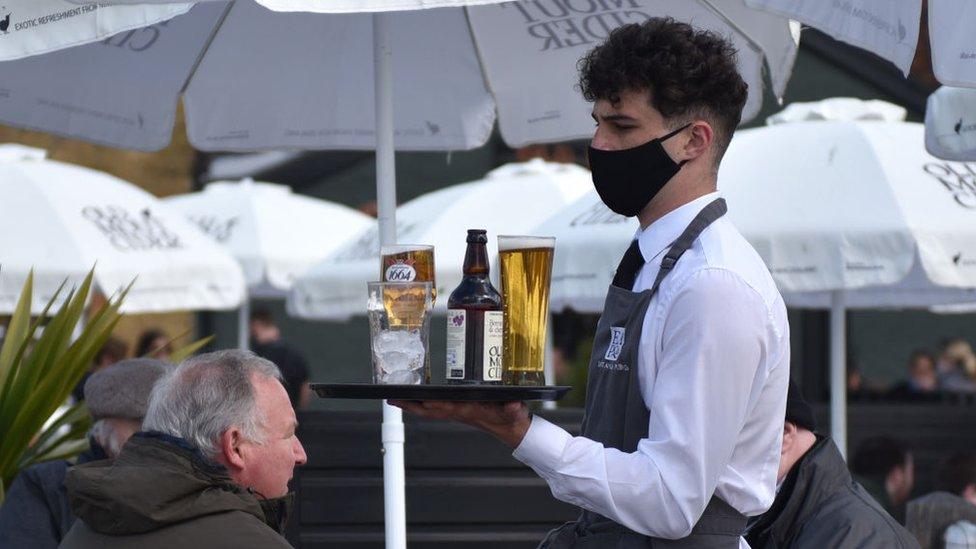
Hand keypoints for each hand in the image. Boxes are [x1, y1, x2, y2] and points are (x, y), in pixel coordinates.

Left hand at [389, 400, 531, 447]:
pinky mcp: (455, 410)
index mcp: (469, 411)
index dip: (433, 405)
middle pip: (429, 411)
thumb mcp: (515, 412)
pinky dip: (420, 405)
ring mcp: (455, 412)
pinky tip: (412, 400)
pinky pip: (433, 409)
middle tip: (392, 399)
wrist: (510, 429)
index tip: (421, 400)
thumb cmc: (511, 418)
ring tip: (394, 398)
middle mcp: (458, 412)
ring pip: (428, 410)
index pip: (448, 408)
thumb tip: (514, 405)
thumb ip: (514, 409)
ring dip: (411, 406)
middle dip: (411, 406)